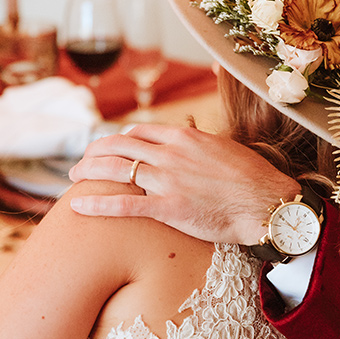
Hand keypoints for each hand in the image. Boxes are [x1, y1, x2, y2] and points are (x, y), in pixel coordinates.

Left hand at [68, 124, 299, 244]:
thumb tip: (189, 138)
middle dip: (94, 152)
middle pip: (119, 145)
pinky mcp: (169, 207)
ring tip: (72, 179)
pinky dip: (97, 203)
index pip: (138, 131)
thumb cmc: (253, 179)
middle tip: (80, 163)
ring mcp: (168, 179)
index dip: (117, 139)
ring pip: (116, 169)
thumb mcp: (224, 148)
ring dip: (88, 172)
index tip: (108, 148)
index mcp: (184, 136)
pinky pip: (124, 203)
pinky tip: (78, 206)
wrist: (267, 204)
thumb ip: (199, 144)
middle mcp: (171, 153)